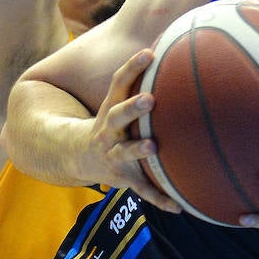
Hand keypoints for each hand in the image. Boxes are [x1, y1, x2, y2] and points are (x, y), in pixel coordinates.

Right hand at [84, 49, 181, 211]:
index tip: (148, 53)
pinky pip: (143, 190)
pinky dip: (160, 199)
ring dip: (138, 150)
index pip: (119, 84)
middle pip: (118, 116)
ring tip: (153, 147)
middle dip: (132, 108)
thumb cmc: (112, 124)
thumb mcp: (118, 103)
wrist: (80, 157)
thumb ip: (139, 83)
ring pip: (125, 152)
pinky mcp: (124, 178)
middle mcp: (110, 132)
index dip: (132, 68)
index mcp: (111, 110)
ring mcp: (115, 156)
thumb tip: (173, 53)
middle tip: (150, 99)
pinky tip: (179, 206)